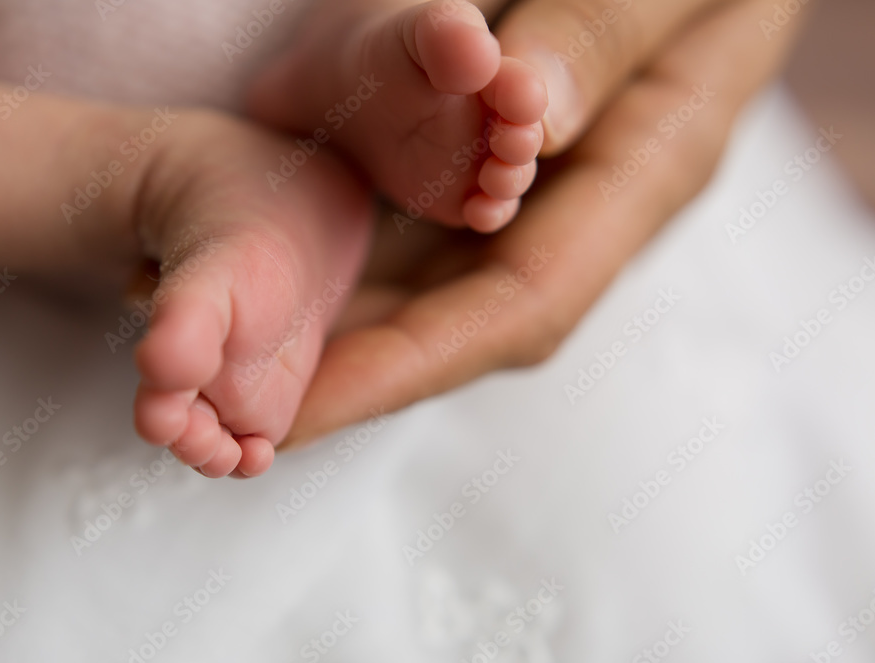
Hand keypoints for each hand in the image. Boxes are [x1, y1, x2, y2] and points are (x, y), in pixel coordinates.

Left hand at [281, 0, 807, 445]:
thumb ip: (603, 37)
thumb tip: (529, 116)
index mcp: (642, 174)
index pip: (516, 305)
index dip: (407, 366)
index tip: (301, 411)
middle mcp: (581, 207)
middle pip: (456, 318)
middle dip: (349, 370)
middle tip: (233, 413)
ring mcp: (541, 188)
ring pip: (429, 280)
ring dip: (337, 323)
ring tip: (235, 356)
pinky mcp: (501, 159)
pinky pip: (422, 224)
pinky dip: (350, 252)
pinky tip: (280, 264)